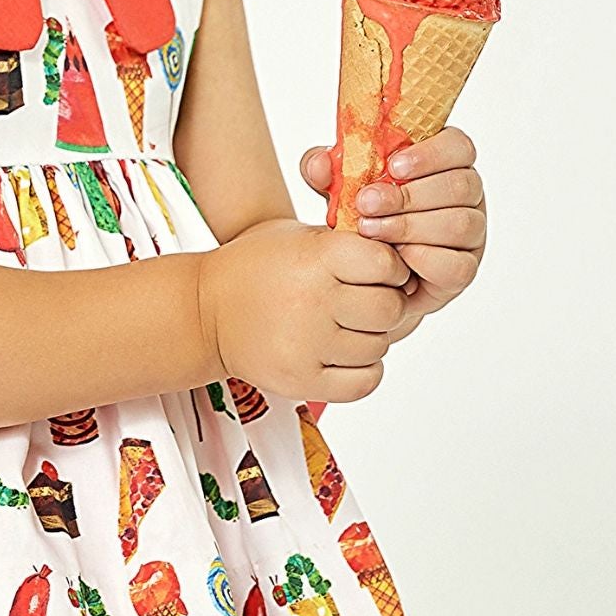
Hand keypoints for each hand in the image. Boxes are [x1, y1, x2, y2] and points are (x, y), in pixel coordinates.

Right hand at [196, 216, 410, 403]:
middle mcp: (313, 302)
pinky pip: (366, 380)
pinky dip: (363, 369)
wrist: (204, 311)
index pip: (386, 263)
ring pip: (379, 346)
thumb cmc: (257, 266)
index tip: (376, 270)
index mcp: (315, 259)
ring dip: (370, 336)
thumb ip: (350, 241)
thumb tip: (411, 257)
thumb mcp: (298, 235)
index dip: (390, 267)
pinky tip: (342, 352)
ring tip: (342, 325)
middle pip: (389, 309)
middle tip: (363, 300)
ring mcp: (308, 345)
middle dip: (385, 303)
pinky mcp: (303, 380)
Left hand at [298, 126, 486, 323]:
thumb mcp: (337, 187)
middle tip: (366, 203)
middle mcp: (467, 194)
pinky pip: (458, 265)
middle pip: (460, 185)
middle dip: (410, 195)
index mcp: (445, 162)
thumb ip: (327, 170)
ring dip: (411, 226)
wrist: (362, 268)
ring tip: (370, 230)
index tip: (394, 166)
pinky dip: (424, 260)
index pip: (458, 146)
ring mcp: (471, 232)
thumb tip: (320, 163)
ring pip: (459, 224)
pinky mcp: (464, 268)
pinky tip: (397, 259)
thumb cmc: (361, 214)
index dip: (431, 154)